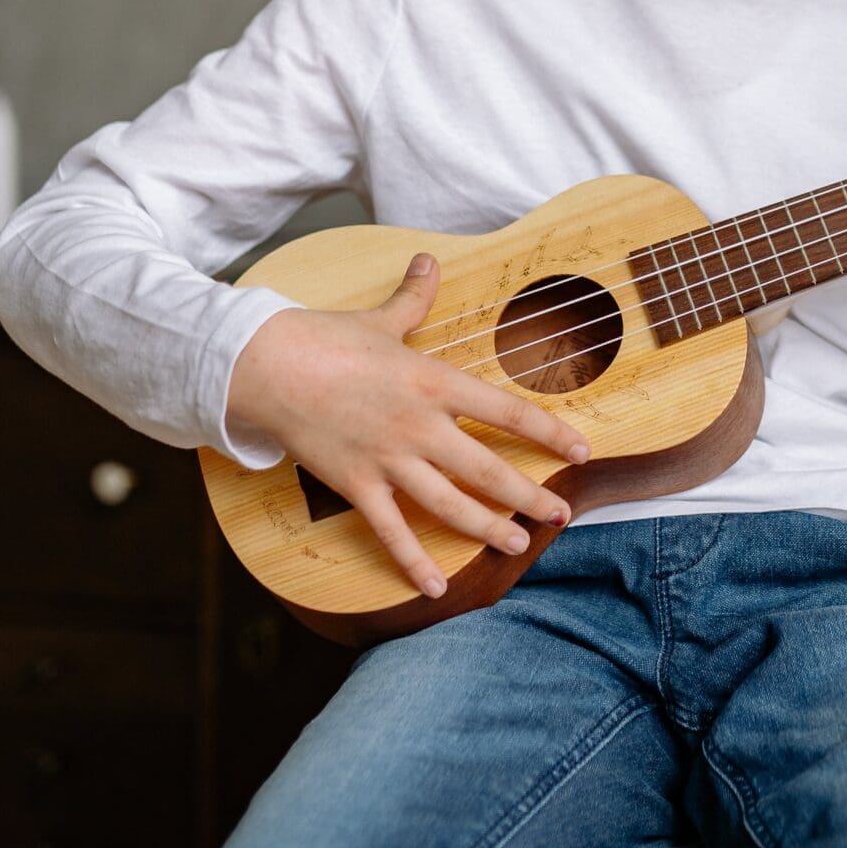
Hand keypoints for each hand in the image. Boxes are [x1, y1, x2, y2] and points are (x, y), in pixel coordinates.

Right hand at [225, 253, 591, 598]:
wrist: (266, 365)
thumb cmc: (325, 339)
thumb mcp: (380, 318)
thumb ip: (413, 297)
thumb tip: (428, 260)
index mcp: (433, 382)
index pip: (507, 411)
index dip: (549, 433)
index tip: (581, 451)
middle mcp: (419, 425)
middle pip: (487, 468)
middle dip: (529, 495)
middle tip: (562, 515)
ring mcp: (387, 459)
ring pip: (449, 504)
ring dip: (487, 528)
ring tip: (518, 546)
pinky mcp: (355, 484)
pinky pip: (391, 531)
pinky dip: (414, 562)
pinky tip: (436, 588)